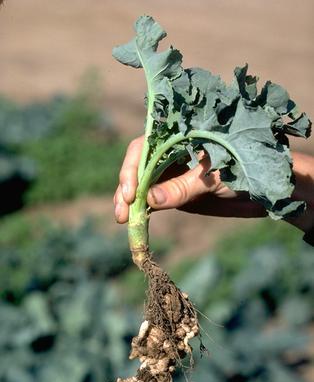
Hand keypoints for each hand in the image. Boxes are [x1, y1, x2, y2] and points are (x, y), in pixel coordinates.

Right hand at [113, 136, 266, 222]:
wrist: (266, 190)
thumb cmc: (245, 171)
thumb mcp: (213, 178)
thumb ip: (182, 188)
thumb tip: (150, 201)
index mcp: (179, 138)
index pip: (144, 148)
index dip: (132, 169)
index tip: (131, 194)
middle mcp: (171, 155)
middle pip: (139, 168)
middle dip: (127, 189)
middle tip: (122, 214)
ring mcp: (173, 175)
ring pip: (143, 186)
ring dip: (131, 202)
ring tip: (125, 220)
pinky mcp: (177, 193)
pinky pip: (154, 201)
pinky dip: (143, 211)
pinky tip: (136, 221)